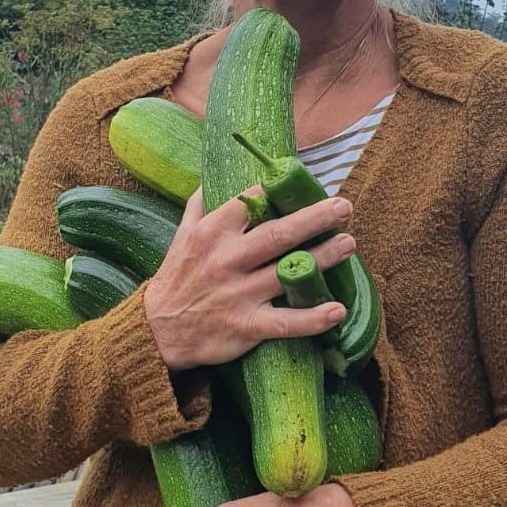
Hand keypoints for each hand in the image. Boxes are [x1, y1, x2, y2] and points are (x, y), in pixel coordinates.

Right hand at [143, 188, 354, 371]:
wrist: (157, 331)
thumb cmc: (176, 278)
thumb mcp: (181, 235)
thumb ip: (199, 205)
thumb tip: (211, 175)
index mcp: (212, 232)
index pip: (251, 202)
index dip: (281, 190)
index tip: (308, 182)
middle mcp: (227, 259)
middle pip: (278, 233)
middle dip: (314, 217)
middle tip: (343, 206)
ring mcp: (238, 294)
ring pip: (288, 273)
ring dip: (323, 258)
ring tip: (349, 243)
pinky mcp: (246, 326)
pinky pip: (285, 322)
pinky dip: (313, 318)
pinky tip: (338, 310)